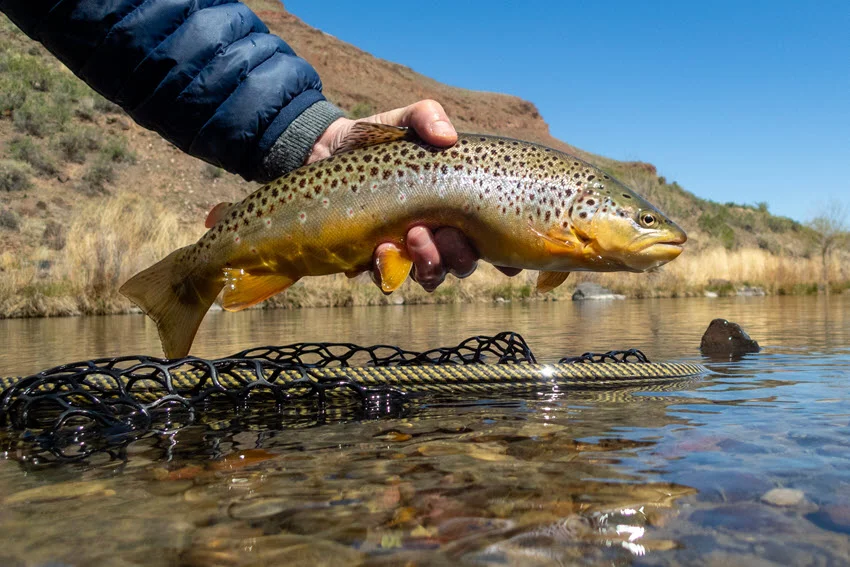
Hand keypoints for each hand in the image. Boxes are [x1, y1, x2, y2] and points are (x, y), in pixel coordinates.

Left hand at [311, 100, 520, 290]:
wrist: (325, 151)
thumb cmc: (375, 138)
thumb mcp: (404, 120)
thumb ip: (427, 117)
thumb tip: (447, 136)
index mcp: (456, 206)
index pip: (491, 238)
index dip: (506, 256)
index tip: (510, 262)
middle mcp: (437, 232)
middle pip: (464, 262)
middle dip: (461, 254)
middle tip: (444, 231)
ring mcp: (406, 248)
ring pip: (433, 275)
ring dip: (430, 263)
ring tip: (414, 234)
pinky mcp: (373, 256)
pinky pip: (389, 277)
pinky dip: (389, 268)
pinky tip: (381, 247)